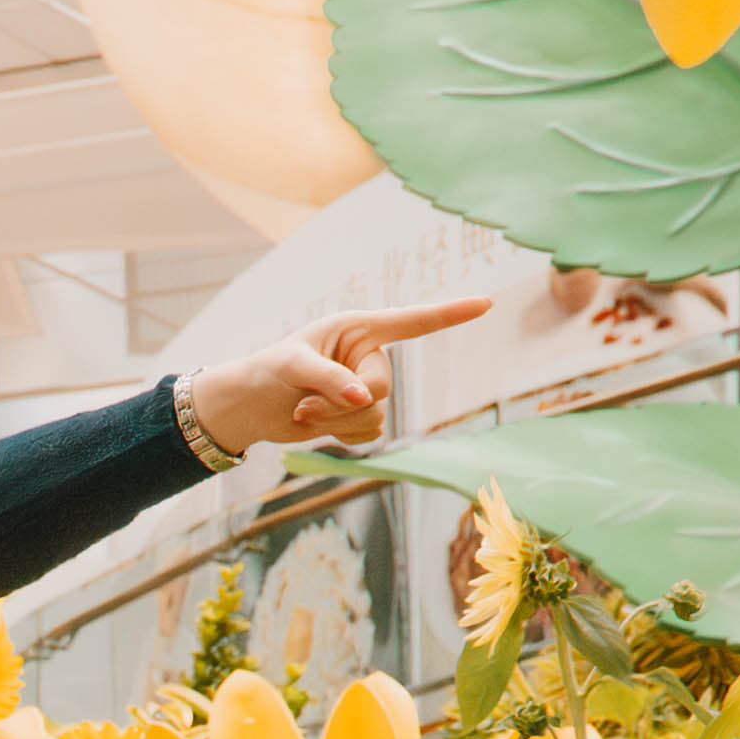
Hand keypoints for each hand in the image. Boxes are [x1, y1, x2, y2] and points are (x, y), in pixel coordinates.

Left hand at [185, 295, 483, 458]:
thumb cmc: (269, 370)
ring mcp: (367, 388)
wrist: (252, 405)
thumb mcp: (294, 366)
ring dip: (337, 423)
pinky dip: (340, 435)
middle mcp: (369, 356)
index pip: (414, 321)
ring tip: (304, 412)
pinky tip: (316, 424)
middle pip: (384, 388)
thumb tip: (366, 400)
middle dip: (345, 403)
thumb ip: (331, 379)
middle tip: (306, 405)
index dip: (451, 314)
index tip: (487, 303)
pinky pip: (369, 434)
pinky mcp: (360, 416)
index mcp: (359, 328)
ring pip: (376, 416)